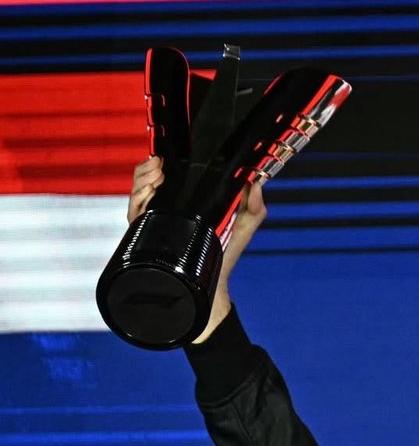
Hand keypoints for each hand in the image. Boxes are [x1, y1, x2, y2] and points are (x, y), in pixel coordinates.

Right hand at [127, 157, 266, 341]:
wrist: (211, 286)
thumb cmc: (225, 254)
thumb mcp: (243, 227)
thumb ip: (254, 207)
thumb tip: (257, 182)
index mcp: (185, 202)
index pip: (165, 176)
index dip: (161, 164)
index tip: (165, 158)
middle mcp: (165, 210)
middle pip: (145, 180)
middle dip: (147, 169)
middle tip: (159, 166)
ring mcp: (155, 222)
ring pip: (137, 193)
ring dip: (142, 180)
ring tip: (156, 177)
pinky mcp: (146, 236)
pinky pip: (134, 213)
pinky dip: (137, 199)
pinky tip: (148, 193)